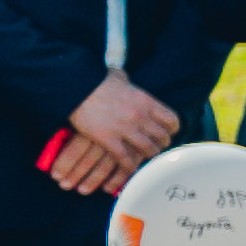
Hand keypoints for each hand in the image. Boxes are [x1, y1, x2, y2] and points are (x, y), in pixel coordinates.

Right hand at [59, 75, 177, 192]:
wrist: (74, 87)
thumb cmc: (94, 80)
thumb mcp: (117, 77)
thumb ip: (125, 80)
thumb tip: (123, 76)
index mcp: (146, 101)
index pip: (172, 120)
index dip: (171, 129)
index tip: (167, 132)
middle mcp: (140, 116)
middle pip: (162, 138)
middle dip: (161, 144)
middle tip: (156, 146)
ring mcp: (125, 128)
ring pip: (148, 150)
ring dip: (148, 155)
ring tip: (145, 157)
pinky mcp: (108, 139)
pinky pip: (126, 158)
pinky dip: (130, 166)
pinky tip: (131, 168)